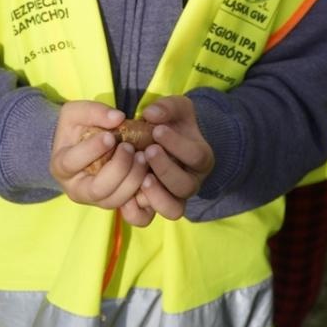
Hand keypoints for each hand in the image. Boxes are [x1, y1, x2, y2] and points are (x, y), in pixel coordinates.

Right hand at [51, 101, 149, 210]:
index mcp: (61, 166)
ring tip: (143, 157)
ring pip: (115, 200)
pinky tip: (149, 174)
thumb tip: (117, 118)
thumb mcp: (76, 113)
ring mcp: (96, 200)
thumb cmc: (75, 129)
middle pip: (97, 189)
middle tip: (130, 147)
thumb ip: (94, 112)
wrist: (79, 147)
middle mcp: (77, 189)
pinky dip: (142, 194)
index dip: (92, 150)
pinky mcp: (114, 204)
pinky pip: (130, 209)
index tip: (110, 136)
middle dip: (118, 168)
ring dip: (133, 179)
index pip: (72, 163)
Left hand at [132, 97, 214, 220]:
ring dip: (156, 195)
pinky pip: (146, 218)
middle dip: (165, 169)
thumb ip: (166, 107)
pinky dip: (135, 210)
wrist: (164, 140)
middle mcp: (191, 182)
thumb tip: (151, 114)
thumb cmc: (172, 123)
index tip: (157, 130)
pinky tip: (125, 192)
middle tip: (147, 151)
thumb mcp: (175, 108)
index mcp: (200, 158)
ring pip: (173, 210)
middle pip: (185, 187)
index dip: (177, 145)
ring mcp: (173, 198)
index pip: (196, 156)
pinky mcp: (152, 207)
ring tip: (142, 178)